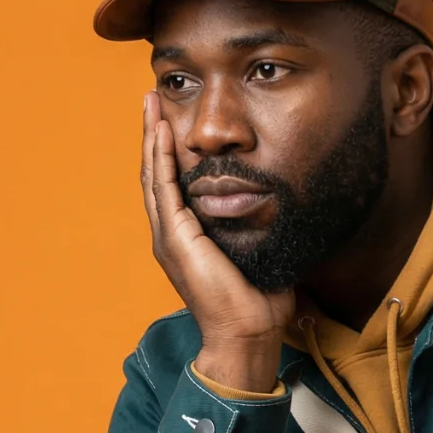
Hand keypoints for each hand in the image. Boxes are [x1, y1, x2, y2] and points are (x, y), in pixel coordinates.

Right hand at [140, 93, 291, 391]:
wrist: (248, 332)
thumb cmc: (258, 301)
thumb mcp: (257, 250)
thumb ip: (258, 226)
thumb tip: (281, 202)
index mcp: (187, 237)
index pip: (173, 183)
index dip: (170, 150)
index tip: (173, 119)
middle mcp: (171, 234)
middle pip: (156, 173)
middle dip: (154, 134)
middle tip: (152, 99)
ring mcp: (169, 237)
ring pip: (153, 175)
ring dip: (152, 137)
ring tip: (151, 103)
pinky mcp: (175, 239)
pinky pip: (164, 188)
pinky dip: (162, 158)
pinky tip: (163, 132)